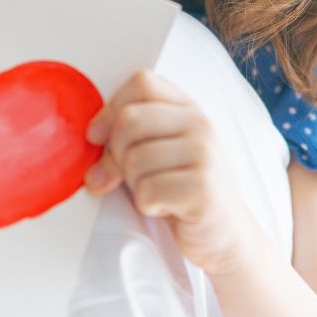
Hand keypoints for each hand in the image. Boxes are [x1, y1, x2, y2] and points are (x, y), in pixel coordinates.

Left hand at [84, 70, 257, 276]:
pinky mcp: (202, 189)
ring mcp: (205, 155)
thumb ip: (131, 134)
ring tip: (158, 192)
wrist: (226, 235)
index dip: (110, 108)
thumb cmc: (184, 191)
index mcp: (188, 109)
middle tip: (129, 176)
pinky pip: (146, 191)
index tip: (98, 136)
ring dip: (135, 186)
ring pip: (133, 160)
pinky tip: (168, 207)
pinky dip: (148, 205)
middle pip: (129, 120)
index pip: (142, 81)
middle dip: (116, 154)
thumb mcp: (161, 151)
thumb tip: (91, 137)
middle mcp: (200, 125)